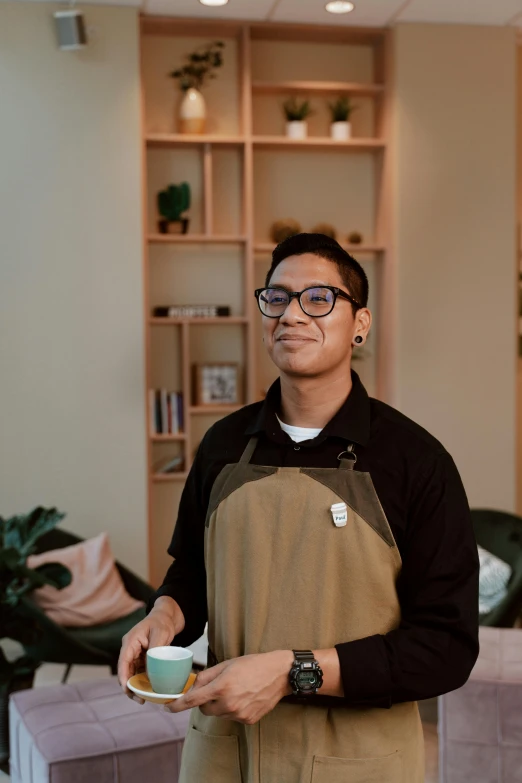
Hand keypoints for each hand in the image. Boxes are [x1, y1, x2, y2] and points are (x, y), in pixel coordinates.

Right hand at [118, 597, 182, 702]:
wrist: (166, 617)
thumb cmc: (162, 622)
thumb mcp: (161, 633)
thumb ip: (154, 651)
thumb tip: (149, 672)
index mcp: (130, 641)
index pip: (123, 662)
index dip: (123, 677)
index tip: (127, 690)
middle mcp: (130, 649)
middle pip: (125, 671)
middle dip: (129, 686)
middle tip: (140, 699)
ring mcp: (134, 654)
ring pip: (131, 674)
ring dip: (135, 686)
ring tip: (144, 698)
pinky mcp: (141, 658)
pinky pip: (139, 672)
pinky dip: (142, 681)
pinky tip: (149, 690)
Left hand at [165, 650, 293, 724]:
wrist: (279, 674)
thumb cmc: (253, 664)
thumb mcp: (227, 664)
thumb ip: (207, 675)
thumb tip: (193, 686)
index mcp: (222, 687)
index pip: (192, 700)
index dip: (177, 705)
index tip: (168, 707)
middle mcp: (229, 703)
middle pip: (204, 709)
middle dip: (205, 700)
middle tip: (216, 688)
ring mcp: (239, 714)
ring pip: (218, 713)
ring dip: (220, 704)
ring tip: (235, 690)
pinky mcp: (247, 720)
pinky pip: (231, 717)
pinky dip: (232, 709)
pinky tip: (244, 697)